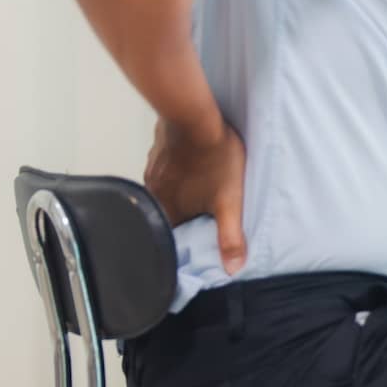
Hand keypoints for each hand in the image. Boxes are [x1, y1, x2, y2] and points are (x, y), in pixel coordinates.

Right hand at [144, 117, 247, 274]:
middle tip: (203, 211)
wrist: (195, 116)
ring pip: (166, 189)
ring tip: (199, 188)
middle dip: (184, 214)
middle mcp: (154, 193)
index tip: (196, 239)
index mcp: (169, 210)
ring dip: (180, 192)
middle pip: (168, 212)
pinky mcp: (157, 151)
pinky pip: (165, 168)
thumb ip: (230, 236)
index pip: (172, 236)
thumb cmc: (214, 158)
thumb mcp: (230, 201)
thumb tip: (232, 269)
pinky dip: (177, 171)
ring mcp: (153, 169)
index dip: (185, 240)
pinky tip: (192, 165)